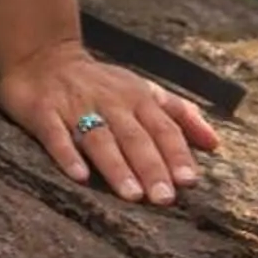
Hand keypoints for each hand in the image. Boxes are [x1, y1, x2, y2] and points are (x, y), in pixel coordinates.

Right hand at [0, 43, 221, 205]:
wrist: (43, 58)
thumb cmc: (102, 84)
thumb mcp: (144, 90)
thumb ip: (180, 114)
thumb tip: (214, 142)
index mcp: (137, 98)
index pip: (162, 128)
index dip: (176, 153)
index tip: (189, 181)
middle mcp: (110, 102)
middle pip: (134, 137)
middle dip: (151, 167)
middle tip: (164, 198)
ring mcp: (75, 107)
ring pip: (100, 139)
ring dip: (117, 166)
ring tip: (132, 194)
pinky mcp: (43, 113)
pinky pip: (56, 135)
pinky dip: (67, 155)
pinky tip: (79, 176)